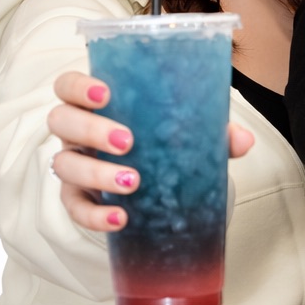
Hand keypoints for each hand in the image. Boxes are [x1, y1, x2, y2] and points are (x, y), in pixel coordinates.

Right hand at [48, 71, 253, 232]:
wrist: (152, 187)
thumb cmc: (159, 144)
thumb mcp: (184, 133)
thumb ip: (212, 132)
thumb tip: (243, 139)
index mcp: (94, 104)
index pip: (68, 85)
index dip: (78, 86)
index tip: (104, 93)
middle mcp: (75, 132)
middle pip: (61, 121)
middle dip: (91, 129)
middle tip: (128, 140)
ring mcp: (73, 165)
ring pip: (64, 165)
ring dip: (96, 173)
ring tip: (133, 181)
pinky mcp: (77, 200)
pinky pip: (75, 208)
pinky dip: (94, 215)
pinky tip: (119, 219)